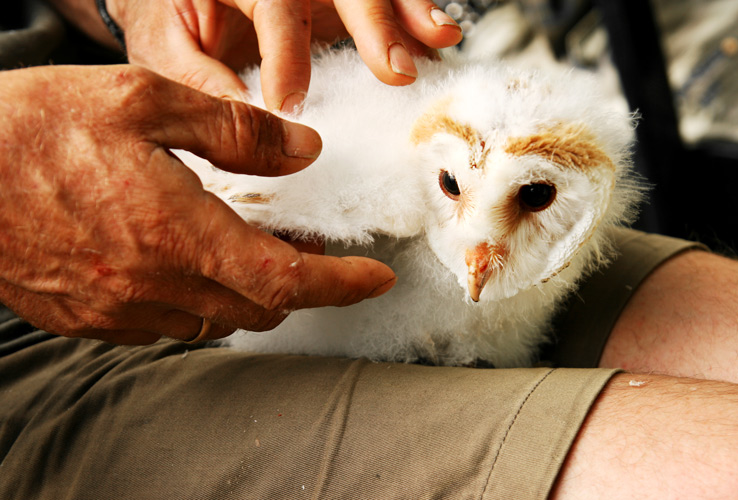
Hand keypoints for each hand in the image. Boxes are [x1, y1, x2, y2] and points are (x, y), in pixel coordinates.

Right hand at [0, 65, 395, 344]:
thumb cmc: (32, 128)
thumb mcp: (142, 101)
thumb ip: (236, 130)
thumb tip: (303, 150)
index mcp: (176, 232)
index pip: (287, 280)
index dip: (342, 285)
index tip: (376, 278)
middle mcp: (153, 285)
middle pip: (259, 307)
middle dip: (299, 284)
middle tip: (312, 250)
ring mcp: (119, 311)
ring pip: (215, 319)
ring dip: (248, 291)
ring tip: (252, 248)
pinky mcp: (89, 319)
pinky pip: (167, 322)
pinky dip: (198, 297)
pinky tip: (188, 259)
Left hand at [106, 0, 462, 108]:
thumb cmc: (169, 20)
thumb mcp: (166, 50)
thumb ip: (201, 82)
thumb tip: (246, 124)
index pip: (273, 6)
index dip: (287, 55)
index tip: (292, 106)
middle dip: (373, 24)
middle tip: (396, 71)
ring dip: (410, 10)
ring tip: (439, 38)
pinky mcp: (335, 0)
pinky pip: (384, 0)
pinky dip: (414, 18)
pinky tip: (438, 39)